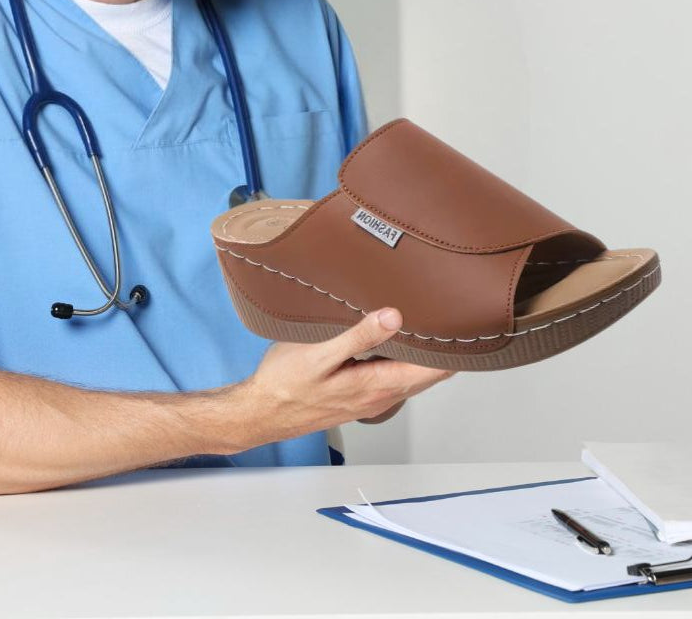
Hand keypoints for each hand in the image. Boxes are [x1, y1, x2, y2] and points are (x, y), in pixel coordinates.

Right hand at [232, 309, 453, 447]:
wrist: (261, 412)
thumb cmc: (285, 383)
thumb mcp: (320, 354)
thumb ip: (359, 336)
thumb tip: (395, 317)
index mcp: (378, 385)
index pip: (433, 370)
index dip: (453, 350)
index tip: (466, 324)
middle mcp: (381, 396)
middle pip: (428, 374)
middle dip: (443, 349)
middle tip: (456, 315)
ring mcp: (370, 398)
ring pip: (411, 376)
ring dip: (424, 355)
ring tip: (433, 323)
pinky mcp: (358, 395)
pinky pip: (393, 377)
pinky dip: (404, 360)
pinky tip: (397, 341)